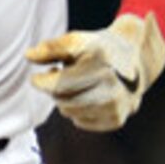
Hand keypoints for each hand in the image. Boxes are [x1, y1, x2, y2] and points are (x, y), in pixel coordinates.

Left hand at [25, 11, 164, 132]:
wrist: (136, 62)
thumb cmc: (100, 50)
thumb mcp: (77, 41)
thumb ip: (51, 48)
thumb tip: (28, 55)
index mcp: (100, 63)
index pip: (59, 84)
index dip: (41, 82)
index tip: (36, 78)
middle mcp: (111, 85)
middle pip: (62, 100)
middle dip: (55, 90)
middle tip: (61, 76)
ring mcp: (115, 105)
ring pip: (70, 112)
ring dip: (66, 100)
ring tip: (76, 85)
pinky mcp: (117, 119)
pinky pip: (81, 122)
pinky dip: (79, 111)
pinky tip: (88, 96)